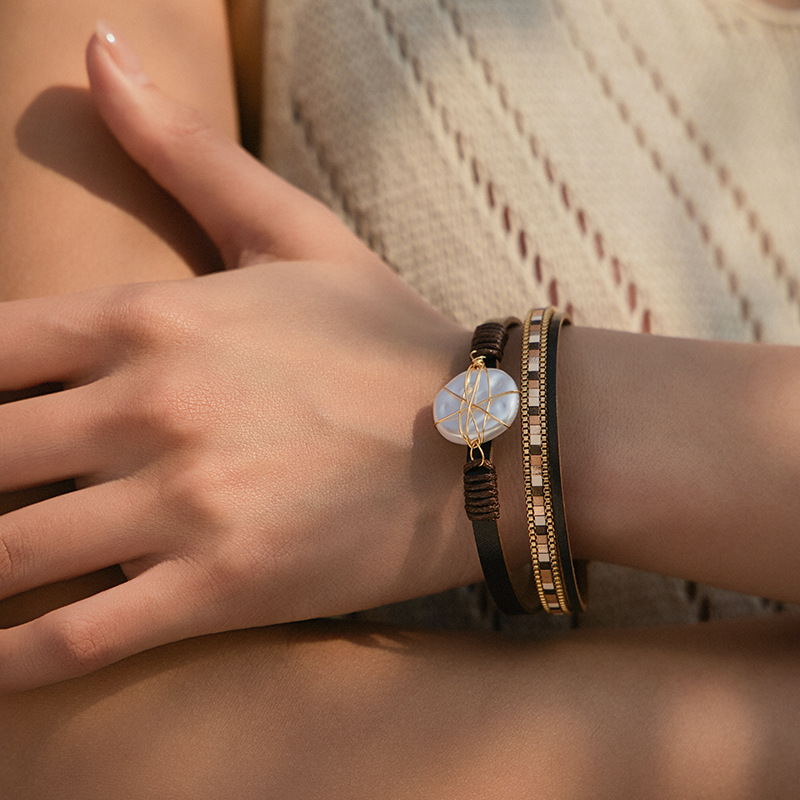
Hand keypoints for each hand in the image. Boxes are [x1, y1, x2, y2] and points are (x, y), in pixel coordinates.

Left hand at [0, 27, 474, 690]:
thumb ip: (187, 150)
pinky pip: (79, 639)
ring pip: (6, 555)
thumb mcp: (294, 233)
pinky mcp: (222, 586)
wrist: (489, 439)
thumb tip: (100, 49)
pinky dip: (15, 663)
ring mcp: (184, 502)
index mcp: (153, 318)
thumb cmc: (390, 338)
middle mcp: (150, 406)